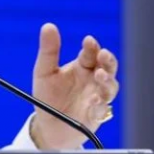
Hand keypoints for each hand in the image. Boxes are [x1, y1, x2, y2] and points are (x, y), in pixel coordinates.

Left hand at [29, 23, 118, 149]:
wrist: (46, 126)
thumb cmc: (47, 97)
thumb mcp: (44, 71)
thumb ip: (49, 50)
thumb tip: (48, 26)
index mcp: (82, 67)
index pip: (91, 53)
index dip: (92, 46)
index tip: (88, 41)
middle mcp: (92, 81)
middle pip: (108, 67)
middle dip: (108, 60)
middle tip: (103, 54)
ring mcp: (96, 98)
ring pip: (110, 87)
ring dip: (107, 81)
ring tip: (99, 74)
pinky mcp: (95, 116)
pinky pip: (102, 109)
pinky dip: (100, 104)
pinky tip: (93, 100)